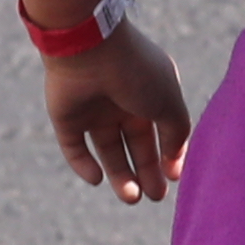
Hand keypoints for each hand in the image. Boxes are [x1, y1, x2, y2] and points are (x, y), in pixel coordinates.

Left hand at [43, 28, 191, 205]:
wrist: (89, 47)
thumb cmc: (137, 72)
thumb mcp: (170, 104)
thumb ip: (177, 134)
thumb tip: (175, 162)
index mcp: (150, 92)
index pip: (161, 129)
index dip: (169, 154)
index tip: (174, 177)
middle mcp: (122, 101)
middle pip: (135, 144)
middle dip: (146, 172)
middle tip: (155, 197)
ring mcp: (93, 109)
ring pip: (108, 150)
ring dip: (120, 175)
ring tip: (131, 198)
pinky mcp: (66, 117)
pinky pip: (74, 148)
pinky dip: (84, 165)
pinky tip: (98, 178)